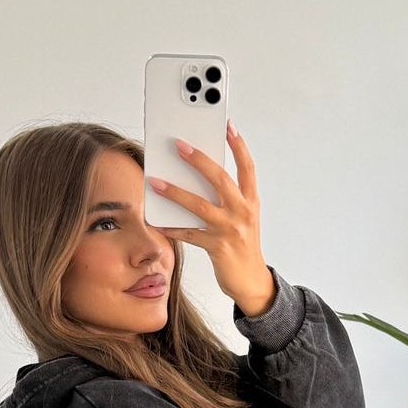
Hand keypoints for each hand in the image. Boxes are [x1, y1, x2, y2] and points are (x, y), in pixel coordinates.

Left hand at [147, 122, 273, 311]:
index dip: (239, 146)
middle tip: (179, 145)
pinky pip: (189, 235)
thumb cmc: (242, 245)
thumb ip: (227, 198)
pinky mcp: (217, 248)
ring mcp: (231, 230)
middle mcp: (243, 213)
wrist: (251, 281)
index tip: (228, 126)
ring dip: (175, 192)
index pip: (247, 168)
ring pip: (200, 205)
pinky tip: (156, 221)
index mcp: (251, 202)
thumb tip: (197, 177)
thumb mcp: (242, 218)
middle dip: (199, 160)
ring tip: (156, 182)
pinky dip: (171, 227)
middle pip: (220, 179)